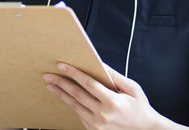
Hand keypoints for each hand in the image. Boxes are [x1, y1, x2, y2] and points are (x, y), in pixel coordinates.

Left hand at [43, 62, 164, 129]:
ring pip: (74, 106)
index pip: (87, 83)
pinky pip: (80, 115)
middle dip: (60, 83)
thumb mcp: (133, 89)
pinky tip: (65, 97)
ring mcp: (97, 125)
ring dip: (61, 94)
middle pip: (76, 94)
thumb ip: (115, 76)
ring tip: (51, 85)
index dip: (73, 73)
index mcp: (112, 102)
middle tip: (48, 75)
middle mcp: (102, 115)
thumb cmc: (141, 108)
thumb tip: (100, 64)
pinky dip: (72, 105)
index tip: (61, 65)